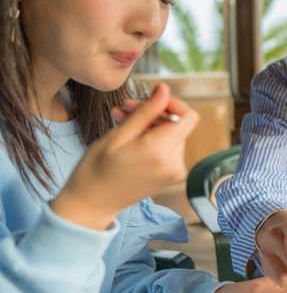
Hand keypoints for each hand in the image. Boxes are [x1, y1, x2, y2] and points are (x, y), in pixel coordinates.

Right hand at [50, 83, 198, 229]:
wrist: (93, 203)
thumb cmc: (98, 169)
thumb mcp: (119, 135)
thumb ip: (146, 111)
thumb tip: (165, 89)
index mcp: (161, 153)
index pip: (188, 116)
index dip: (172, 102)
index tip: (150, 99)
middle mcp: (175, 164)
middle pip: (178, 124)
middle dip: (153, 112)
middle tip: (124, 108)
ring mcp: (175, 171)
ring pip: (172, 134)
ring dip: (149, 124)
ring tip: (122, 120)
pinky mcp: (171, 175)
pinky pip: (168, 147)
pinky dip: (152, 137)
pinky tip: (130, 136)